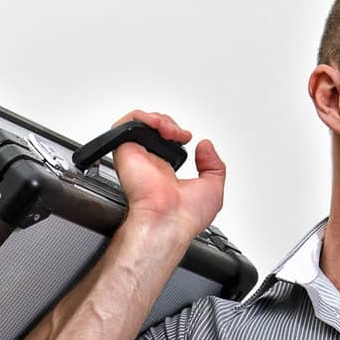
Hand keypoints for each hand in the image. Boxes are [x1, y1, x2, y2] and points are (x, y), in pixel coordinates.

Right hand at [109, 108, 225, 241]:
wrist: (168, 222)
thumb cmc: (184, 217)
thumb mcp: (213, 188)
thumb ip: (214, 165)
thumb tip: (206, 146)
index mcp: (165, 173)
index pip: (166, 142)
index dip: (177, 133)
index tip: (187, 138)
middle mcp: (149, 164)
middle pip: (154, 129)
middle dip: (170, 123)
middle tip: (179, 134)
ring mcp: (136, 157)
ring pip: (140, 123)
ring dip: (158, 119)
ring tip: (169, 130)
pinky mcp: (125, 151)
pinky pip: (125, 124)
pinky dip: (142, 117)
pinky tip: (158, 126)